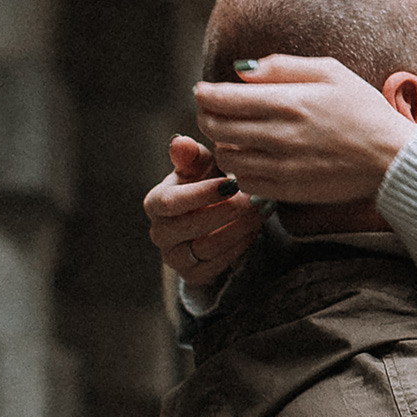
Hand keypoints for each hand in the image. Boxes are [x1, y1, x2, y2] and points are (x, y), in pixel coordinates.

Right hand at [146, 133, 263, 285]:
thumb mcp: (200, 167)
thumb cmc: (204, 184)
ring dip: (239, 228)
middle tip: (254, 199)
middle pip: (191, 226)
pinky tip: (255, 229)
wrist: (209, 218)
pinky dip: (240, 246)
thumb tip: (180, 142)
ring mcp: (175, 257)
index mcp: (155, 203)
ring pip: (208, 247)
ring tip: (261, 211)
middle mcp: (160, 233)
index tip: (232, 183)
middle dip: (226, 212)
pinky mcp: (193, 274)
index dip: (202, 194)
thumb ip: (192, 156)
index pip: (171, 202)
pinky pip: (218, 264)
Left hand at [193, 54, 415, 205]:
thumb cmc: (363, 110)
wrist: (392, 158)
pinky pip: (245, 182)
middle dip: (206, 116)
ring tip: (234, 136)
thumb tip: (241, 71)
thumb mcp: (330, 71)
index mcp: (289, 102)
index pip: (222, 99)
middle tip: (212, 111)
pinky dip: (240, 170)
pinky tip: (253, 158)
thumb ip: (282, 67)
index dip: (204, 94)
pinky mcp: (287, 191)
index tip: (204, 91)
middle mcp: (280, 136)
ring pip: (226, 158)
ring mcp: (282, 167)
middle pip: (216, 128)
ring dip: (222, 144)